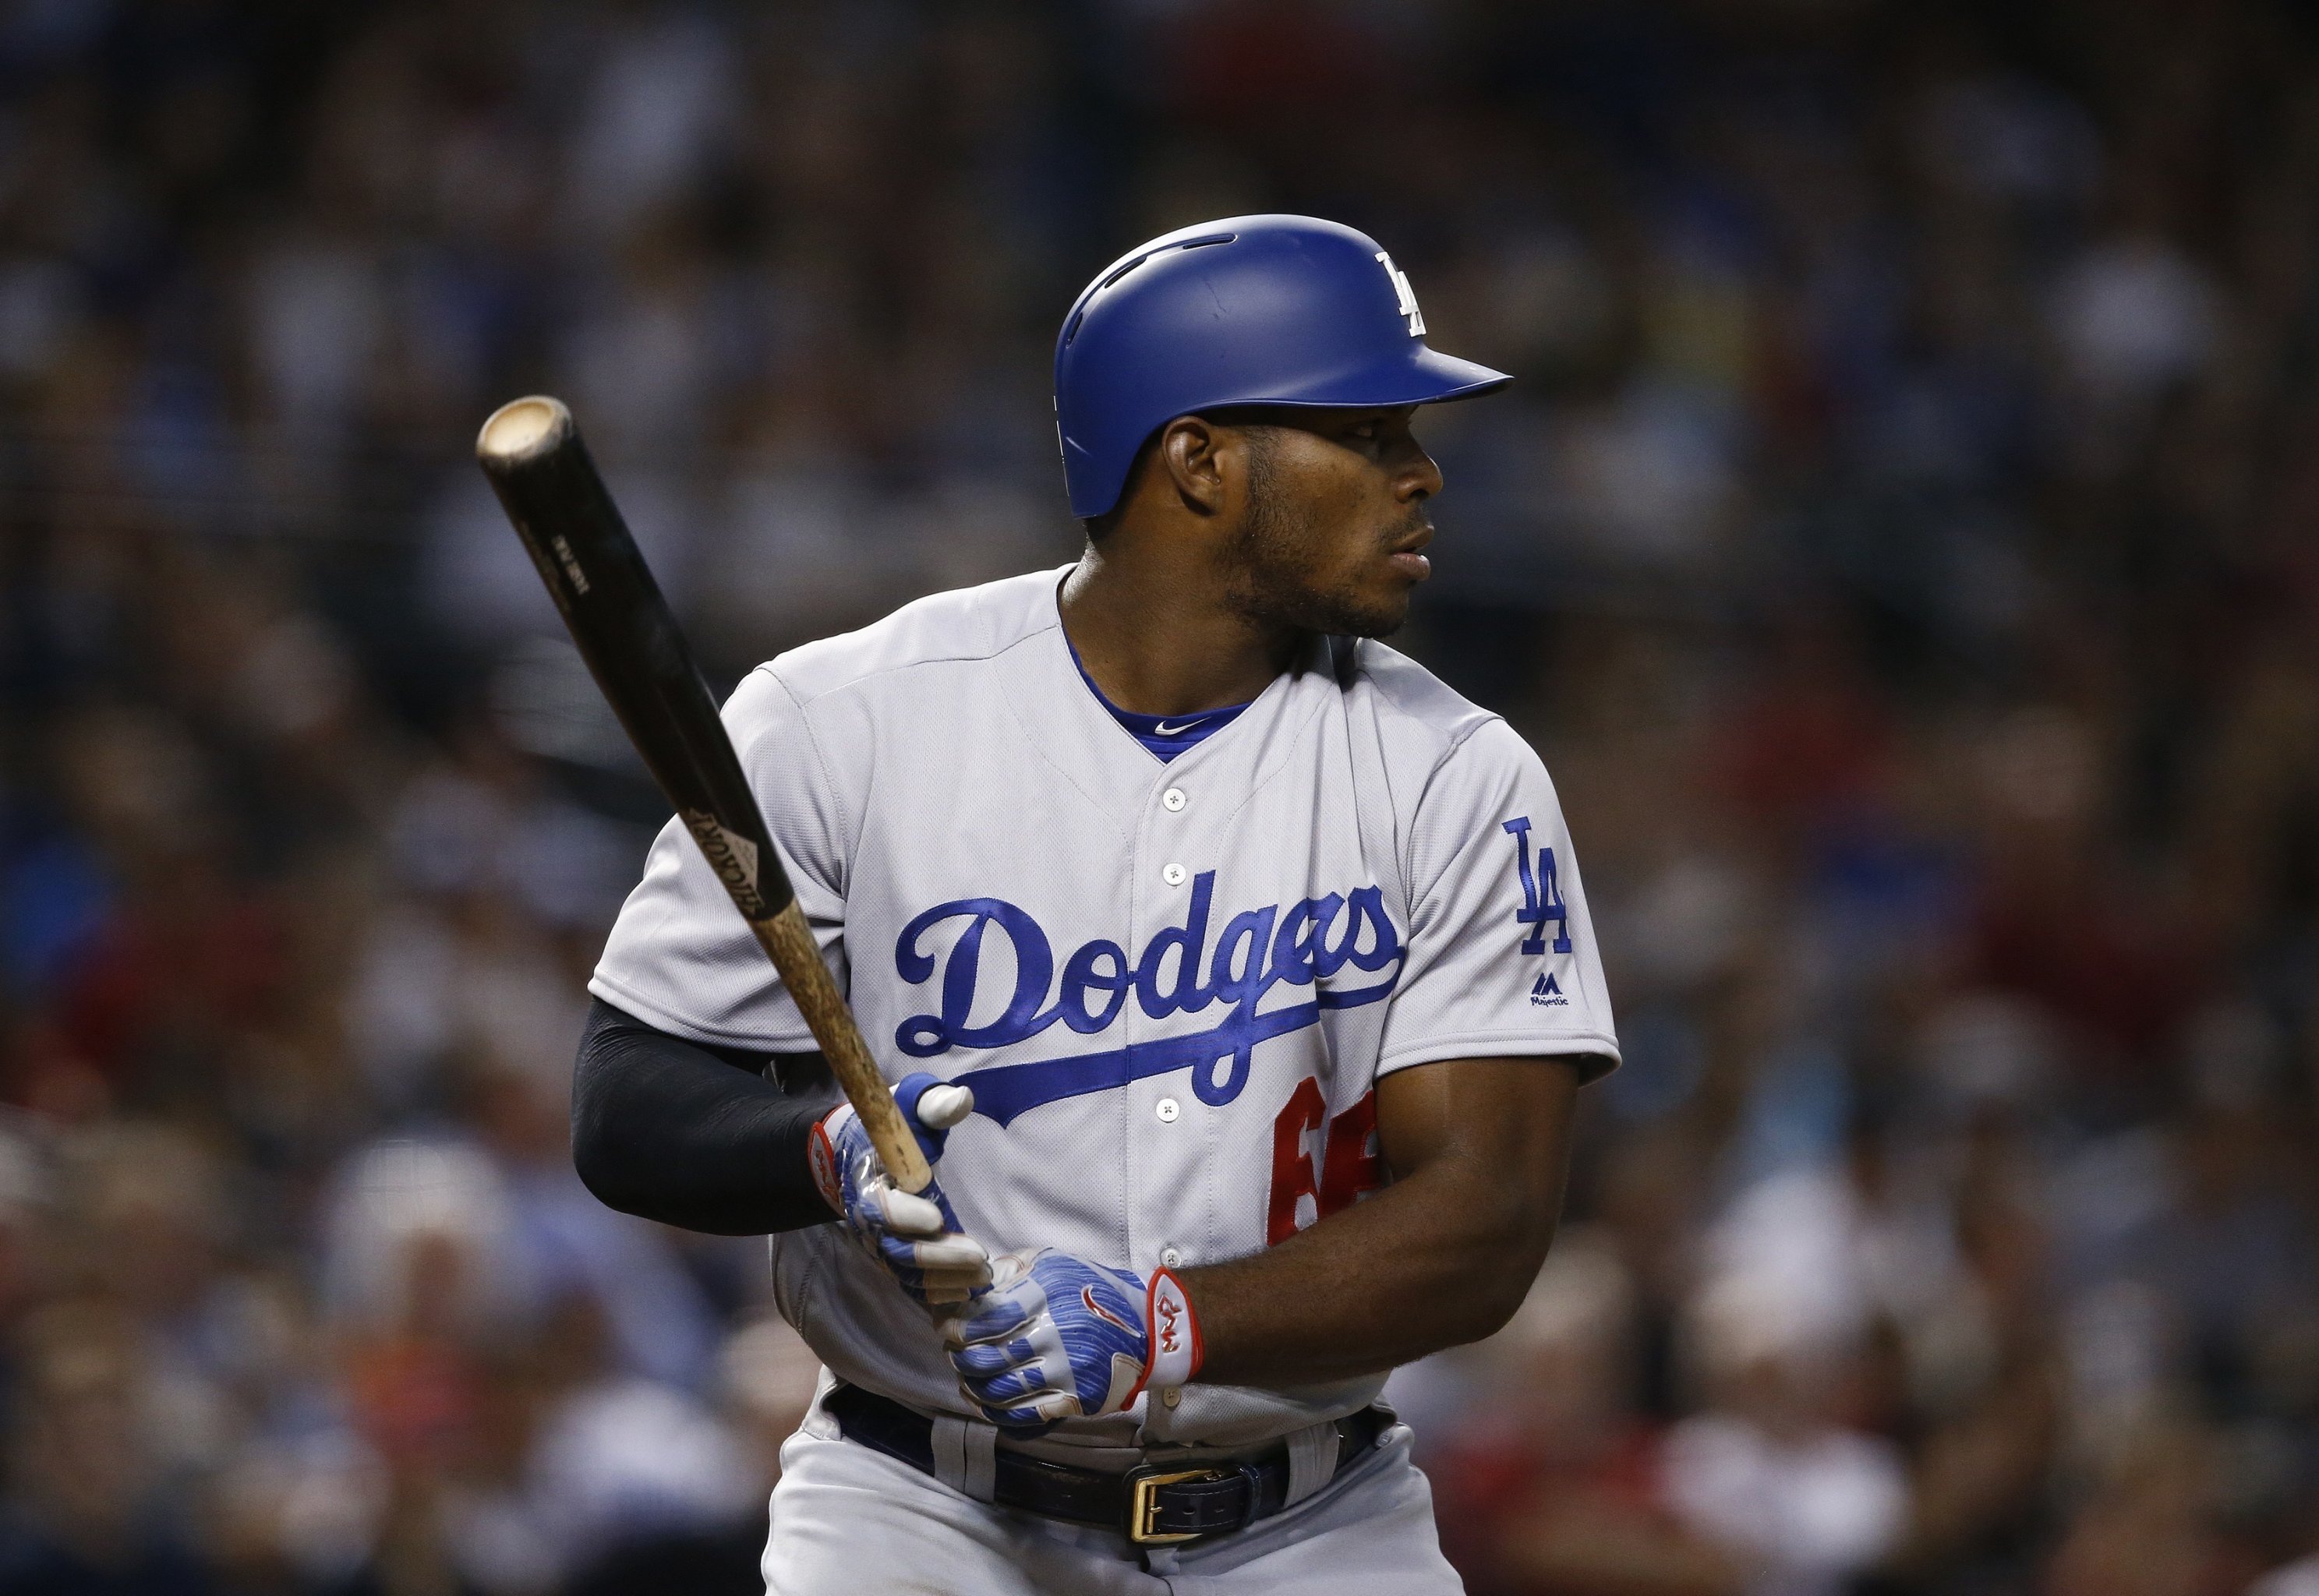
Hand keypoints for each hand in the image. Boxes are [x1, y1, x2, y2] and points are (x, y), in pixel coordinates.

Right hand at [810, 1075, 989, 1306]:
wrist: (854, 1155)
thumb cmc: (890, 1128)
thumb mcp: (908, 1104)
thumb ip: (933, 1104)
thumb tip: (963, 1100)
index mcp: (870, 1180)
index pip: (883, 1206)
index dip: (906, 1215)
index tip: (937, 1218)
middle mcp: (870, 1220)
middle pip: (898, 1249)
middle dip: (938, 1257)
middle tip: (978, 1258)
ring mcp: (879, 1244)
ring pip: (907, 1274)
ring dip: (944, 1280)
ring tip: (981, 1277)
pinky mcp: (892, 1259)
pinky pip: (910, 1285)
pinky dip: (935, 1294)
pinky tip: (966, 1293)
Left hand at [944, 1248, 1201, 1426]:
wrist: (1146, 1327)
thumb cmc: (1092, 1289)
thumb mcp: (1054, 1264)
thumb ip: (1012, 1271)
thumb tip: (970, 1286)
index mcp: (1048, 1296)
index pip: (988, 1320)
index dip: (959, 1328)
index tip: (947, 1329)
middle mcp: (1055, 1334)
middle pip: (988, 1358)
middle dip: (961, 1359)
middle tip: (954, 1353)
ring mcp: (1065, 1371)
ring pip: (1000, 1391)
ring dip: (974, 1388)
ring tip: (966, 1379)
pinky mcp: (1075, 1399)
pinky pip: (1024, 1415)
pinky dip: (997, 1413)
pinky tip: (986, 1402)